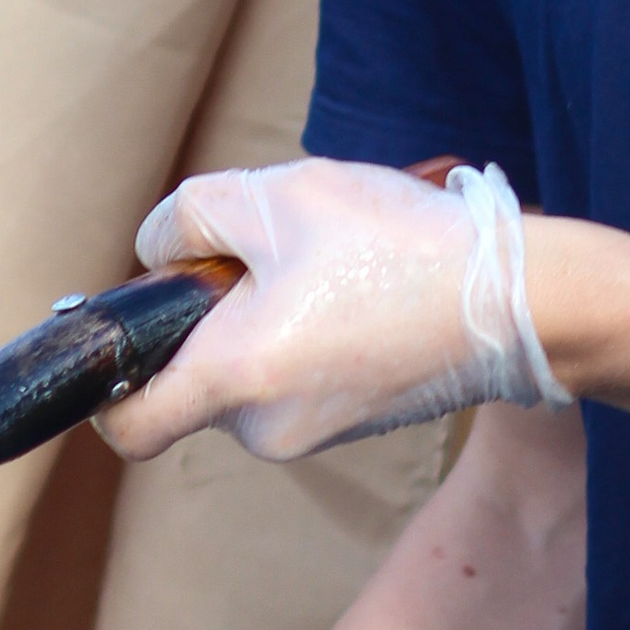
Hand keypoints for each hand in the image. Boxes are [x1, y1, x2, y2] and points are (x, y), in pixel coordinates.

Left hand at [105, 157, 567, 463]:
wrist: (520, 303)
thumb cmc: (398, 249)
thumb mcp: (276, 197)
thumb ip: (190, 215)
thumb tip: (161, 249)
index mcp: (234, 380)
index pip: (128, 426)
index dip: (108, 381)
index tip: (131, 326)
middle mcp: (268, 427)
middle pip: (196, 379)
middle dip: (213, 315)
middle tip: (268, 251)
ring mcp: (316, 432)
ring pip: (252, 373)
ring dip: (268, 316)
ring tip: (331, 260)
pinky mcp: (358, 420)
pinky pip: (302, 376)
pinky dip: (311, 332)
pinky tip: (365, 283)